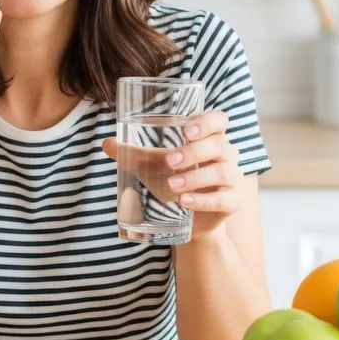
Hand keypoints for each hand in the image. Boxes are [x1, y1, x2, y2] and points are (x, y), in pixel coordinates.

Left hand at [102, 110, 241, 238]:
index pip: (219, 120)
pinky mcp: (231, 203)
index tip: (186, 131)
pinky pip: (225, 200)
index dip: (207, 122)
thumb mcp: (153, 165)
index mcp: (209, 138)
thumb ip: (133, 153)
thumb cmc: (174, 179)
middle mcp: (226, 155)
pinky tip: (184, 201)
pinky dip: (203, 200)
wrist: (188, 218)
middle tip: (168, 161)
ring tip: (171, 185)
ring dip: (195, 178)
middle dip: (194, 152)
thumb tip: (107, 143)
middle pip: (220, 145)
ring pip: (223, 172)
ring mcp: (231, 179)